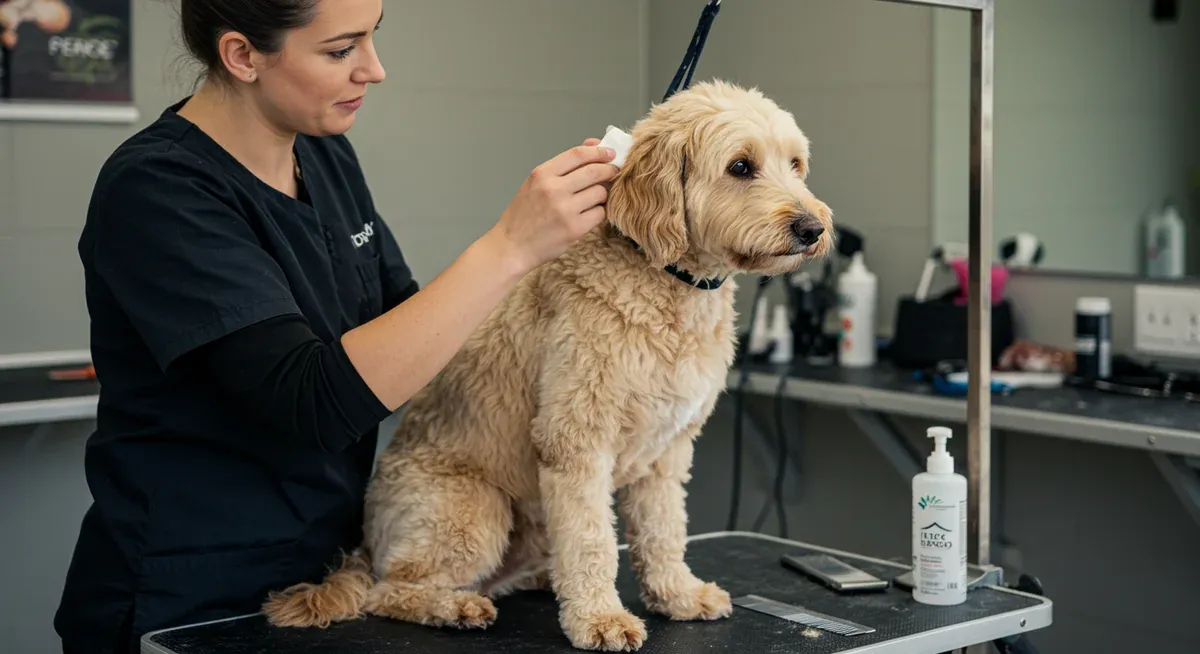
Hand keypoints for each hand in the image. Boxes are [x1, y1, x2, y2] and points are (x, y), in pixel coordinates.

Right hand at [488, 138, 617, 273]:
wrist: (512, 246)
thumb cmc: (523, 215)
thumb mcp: (534, 184)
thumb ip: (561, 167)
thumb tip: (592, 146)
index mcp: (542, 174)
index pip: (578, 154)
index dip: (598, 151)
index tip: (609, 152)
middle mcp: (553, 189)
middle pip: (594, 171)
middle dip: (609, 170)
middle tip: (613, 172)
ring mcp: (565, 210)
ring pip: (600, 193)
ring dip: (602, 195)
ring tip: (593, 200)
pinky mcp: (574, 229)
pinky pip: (599, 214)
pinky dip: (598, 213)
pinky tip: (588, 215)